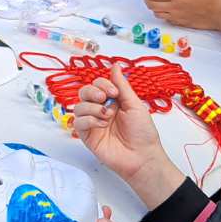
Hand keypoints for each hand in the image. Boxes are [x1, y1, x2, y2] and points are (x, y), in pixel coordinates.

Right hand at [72, 63, 184, 207]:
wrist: (142, 156)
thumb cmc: (143, 133)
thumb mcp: (134, 104)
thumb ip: (122, 85)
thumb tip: (115, 66)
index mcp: (112, 101)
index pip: (98, 84)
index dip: (103, 84)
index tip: (114, 93)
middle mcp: (100, 110)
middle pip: (84, 92)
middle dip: (92, 92)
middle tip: (104, 98)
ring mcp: (93, 123)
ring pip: (78, 106)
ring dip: (93, 108)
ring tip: (107, 117)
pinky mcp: (87, 136)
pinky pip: (77, 122)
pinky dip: (89, 120)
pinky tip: (102, 125)